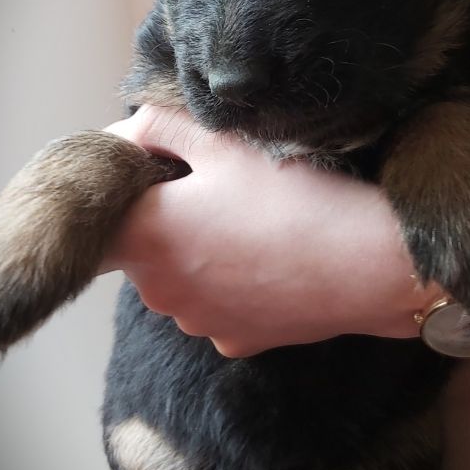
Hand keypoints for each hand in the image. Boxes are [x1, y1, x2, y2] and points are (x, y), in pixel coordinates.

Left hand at [102, 105, 437, 355]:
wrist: (365, 264)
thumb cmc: (291, 196)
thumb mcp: (221, 143)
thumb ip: (158, 128)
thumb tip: (124, 131)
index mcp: (144, 237)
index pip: (104, 215)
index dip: (126, 191)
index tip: (158, 173)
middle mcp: (157, 291)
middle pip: (146, 247)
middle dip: (171, 221)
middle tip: (221, 191)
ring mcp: (196, 322)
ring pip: (184, 279)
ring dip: (203, 256)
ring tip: (253, 227)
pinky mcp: (234, 341)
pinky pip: (220, 307)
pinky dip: (236, 287)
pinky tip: (272, 262)